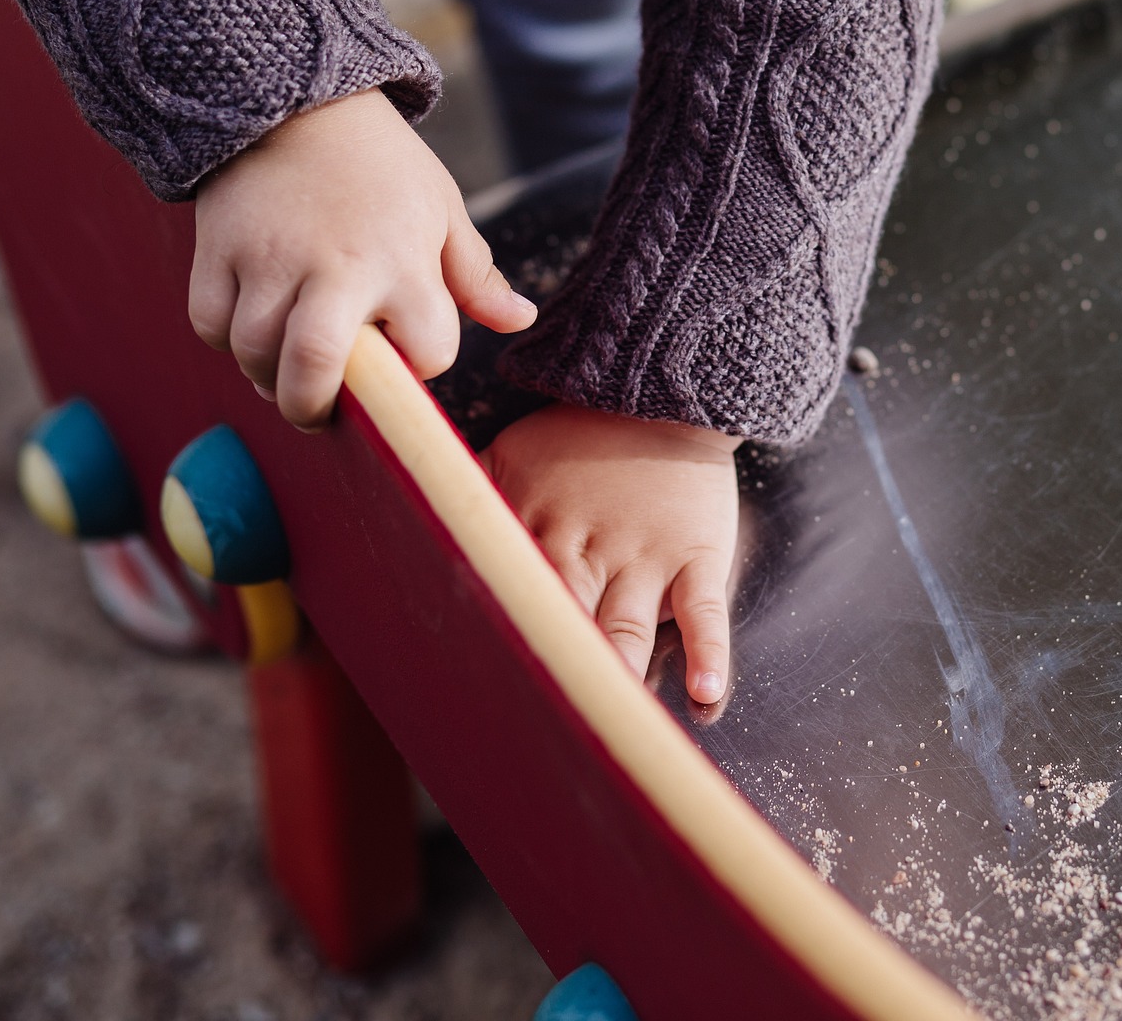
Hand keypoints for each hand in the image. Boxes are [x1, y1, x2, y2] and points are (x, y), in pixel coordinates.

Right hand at [189, 89, 535, 428]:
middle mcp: (335, 267)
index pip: (426, 352)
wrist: (294, 95)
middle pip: (314, 369)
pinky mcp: (219, 248)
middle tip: (321, 411)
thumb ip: (476, 275)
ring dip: (270, 378)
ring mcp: (269, 259)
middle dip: (314, 408)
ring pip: (255, 354)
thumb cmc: (381, 164)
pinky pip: (211, 323)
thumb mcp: (441, 209)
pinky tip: (253, 328)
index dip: (423, 360)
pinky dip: (228, 339)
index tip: (411, 348)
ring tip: (287, 370)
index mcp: (403, 262)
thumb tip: (521, 321)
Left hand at [482, 403, 739, 704]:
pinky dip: (709, 651)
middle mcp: (588, 548)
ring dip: (620, 672)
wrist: (661, 398)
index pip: (507, 594)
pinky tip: (705, 691)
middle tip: (539, 724)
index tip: (480, 686)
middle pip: (564, 620)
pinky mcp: (696, 556)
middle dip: (553, 670)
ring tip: (613, 717)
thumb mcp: (509, 454)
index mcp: (535, 527)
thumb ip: (469, 498)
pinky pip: (704, 610)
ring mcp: (645, 555)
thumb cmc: (579, 439)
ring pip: (627, 626)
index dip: (495, 641)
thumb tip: (413, 533)